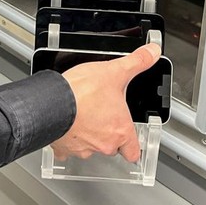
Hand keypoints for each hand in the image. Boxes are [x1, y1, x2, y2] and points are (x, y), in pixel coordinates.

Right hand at [51, 44, 160, 162]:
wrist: (53, 102)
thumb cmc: (82, 92)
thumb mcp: (115, 71)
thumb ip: (137, 62)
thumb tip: (152, 52)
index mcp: (120, 130)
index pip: (133, 152)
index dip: (132, 146)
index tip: (131, 141)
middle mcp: (103, 144)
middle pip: (111, 147)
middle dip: (108, 135)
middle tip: (104, 117)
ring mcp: (82, 148)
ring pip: (89, 148)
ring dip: (88, 136)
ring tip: (84, 116)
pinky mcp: (63, 148)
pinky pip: (66, 150)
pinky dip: (67, 140)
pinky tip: (67, 125)